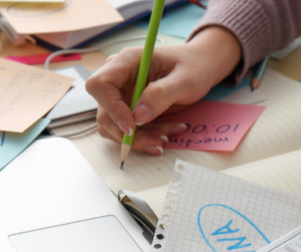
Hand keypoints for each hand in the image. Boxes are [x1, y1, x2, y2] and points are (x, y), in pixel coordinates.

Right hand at [85, 26, 241, 154]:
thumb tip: (138, 116)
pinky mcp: (128, 108)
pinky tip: (164, 133)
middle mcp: (119, 78)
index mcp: (127, 61)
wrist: (200, 67)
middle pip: (105, 112)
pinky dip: (144, 137)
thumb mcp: (185, 80)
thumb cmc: (194, 66)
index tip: (132, 126)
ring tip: (166, 136)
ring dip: (139, 138)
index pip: (100, 85)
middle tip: (157, 141)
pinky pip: (127, 130)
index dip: (111, 108)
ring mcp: (121, 94)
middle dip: (129, 133)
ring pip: (114, 126)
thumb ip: (161, 95)